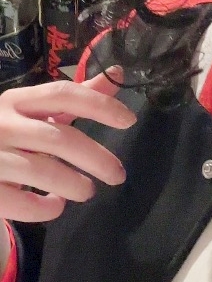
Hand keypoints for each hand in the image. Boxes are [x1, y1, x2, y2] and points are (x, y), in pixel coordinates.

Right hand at [0, 68, 135, 221]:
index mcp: (16, 101)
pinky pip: (22, 203)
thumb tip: (118, 74)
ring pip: (42, 172)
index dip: (99, 105)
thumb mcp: (37, 111)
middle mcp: (2, 124)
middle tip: (118, 175)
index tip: (129, 120)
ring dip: (74, 184)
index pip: (63, 94)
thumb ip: (77, 97)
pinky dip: (46, 208)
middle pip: (59, 138)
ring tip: (87, 191)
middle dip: (96, 158)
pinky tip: (55, 205)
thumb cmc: (9, 134)